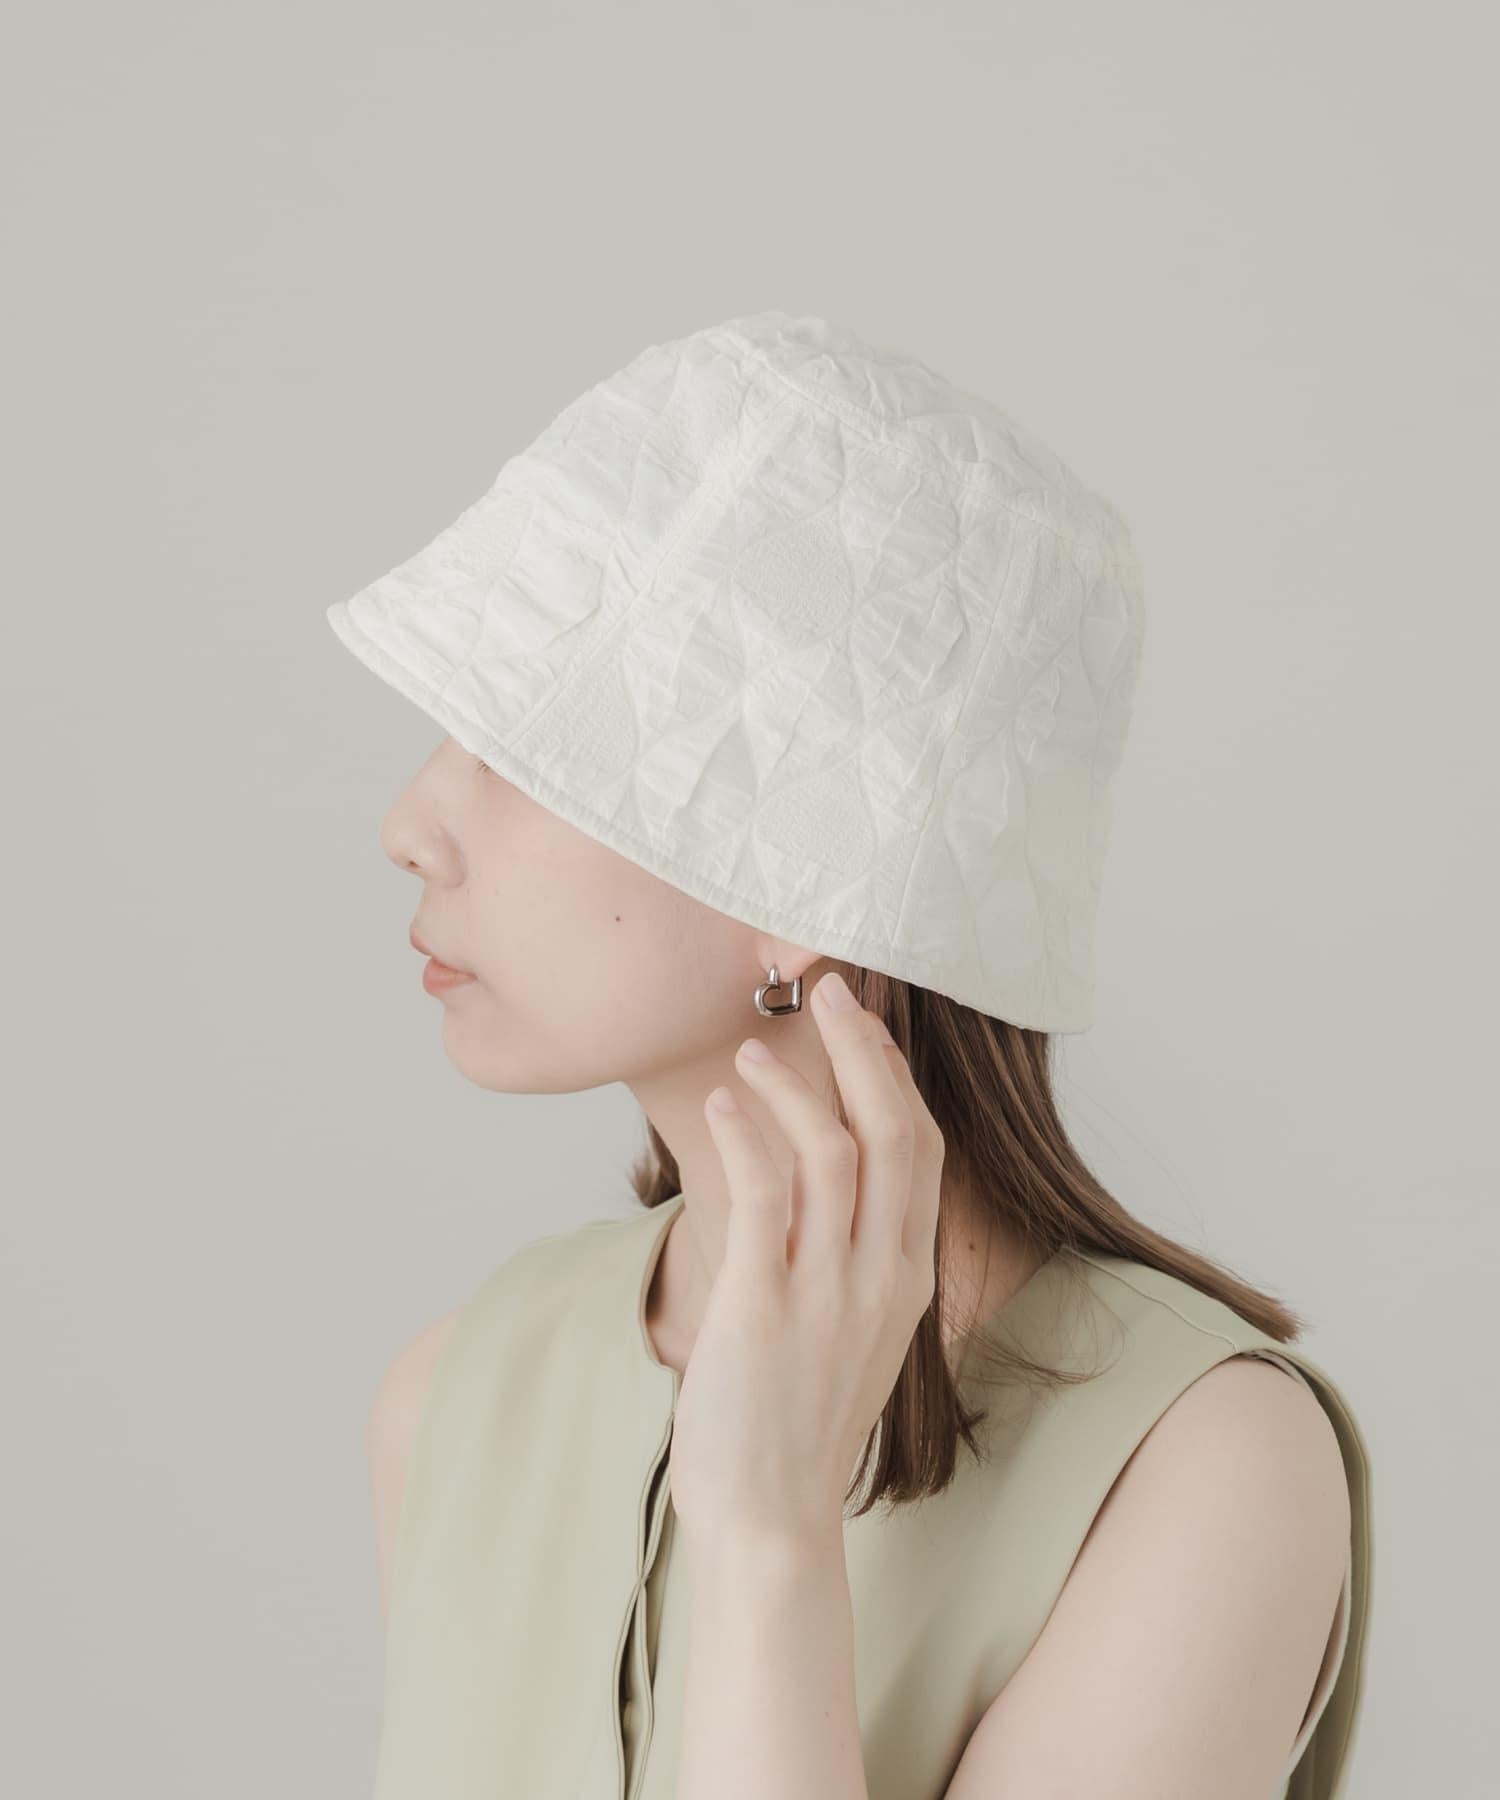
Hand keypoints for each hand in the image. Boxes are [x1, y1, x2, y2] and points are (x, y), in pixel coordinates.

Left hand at [667, 969, 942, 1553]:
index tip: (863, 1022)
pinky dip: (744, 1137)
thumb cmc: (798, 1415)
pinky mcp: (764, 1307)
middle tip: (826, 993)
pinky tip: (721, 1108)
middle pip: (895, 1134)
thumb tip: (827, 1174)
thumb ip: (852, 1251)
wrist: (769, 1516)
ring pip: (833, 1154)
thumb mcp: (852, 1326)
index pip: (921, 1150)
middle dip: (862, 1053)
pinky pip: (763, 1198)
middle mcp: (881, 1276)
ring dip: (792, 1088)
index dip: (893, 1076)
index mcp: (907, 1276)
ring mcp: (827, 1292)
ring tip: (750, 1053)